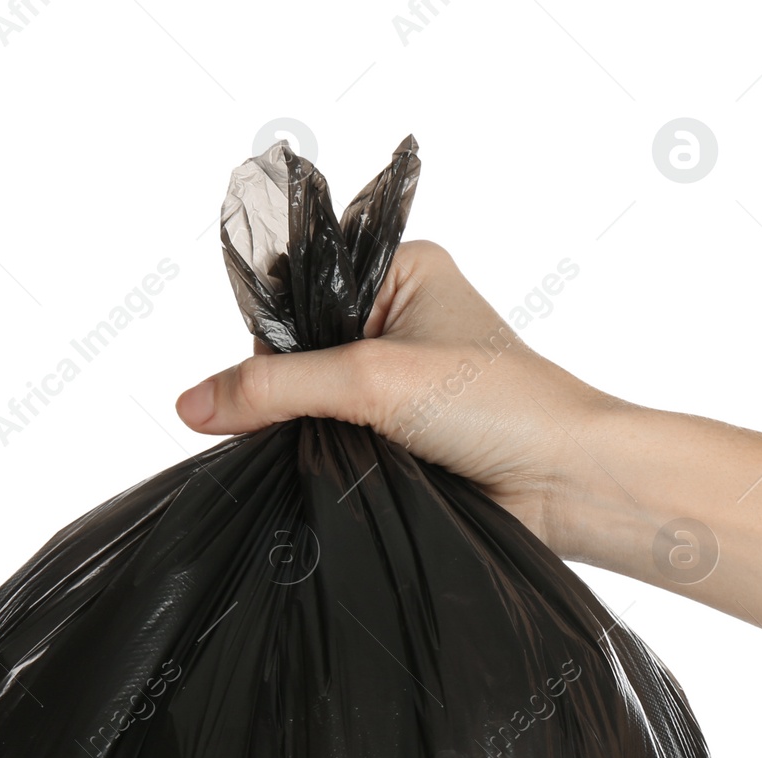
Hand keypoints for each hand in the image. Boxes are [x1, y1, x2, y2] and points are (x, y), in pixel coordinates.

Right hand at [175, 241, 619, 554]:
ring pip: (321, 404)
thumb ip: (275, 389)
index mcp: (402, 270)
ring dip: (317, 434)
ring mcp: (407, 382)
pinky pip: (344, 446)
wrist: (569, 483)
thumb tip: (193, 404)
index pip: (301, 289)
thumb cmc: (500, 407)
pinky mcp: (410, 439)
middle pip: (304, 352)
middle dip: (294, 392)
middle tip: (317, 422)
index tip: (269, 378)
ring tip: (338, 453)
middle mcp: (403, 319)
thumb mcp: (372, 380)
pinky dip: (335, 464)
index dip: (274, 336)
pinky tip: (339, 478)